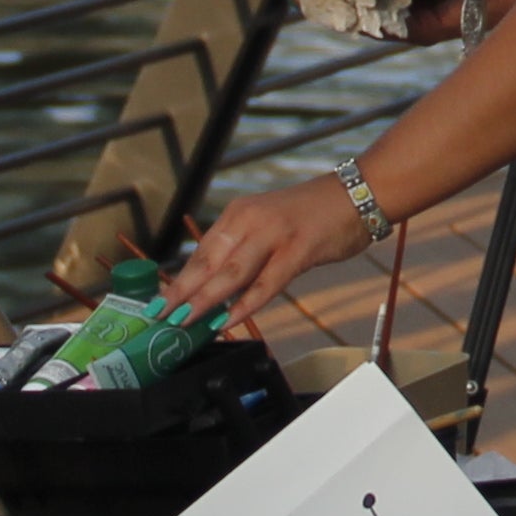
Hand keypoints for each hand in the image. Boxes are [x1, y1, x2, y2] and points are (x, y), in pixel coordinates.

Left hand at [171, 174, 370, 323]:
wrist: (357, 194)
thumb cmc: (313, 215)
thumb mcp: (268, 225)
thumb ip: (244, 253)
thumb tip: (217, 290)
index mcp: (239, 214)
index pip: (200, 252)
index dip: (179, 281)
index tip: (158, 303)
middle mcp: (251, 220)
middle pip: (208, 263)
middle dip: (182, 293)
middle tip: (160, 316)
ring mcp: (274, 233)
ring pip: (231, 273)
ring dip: (205, 300)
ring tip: (185, 321)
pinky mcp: (298, 249)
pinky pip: (266, 283)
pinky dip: (245, 304)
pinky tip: (229, 321)